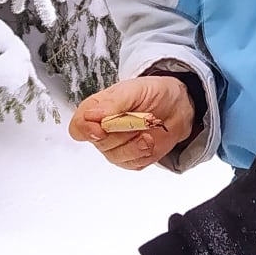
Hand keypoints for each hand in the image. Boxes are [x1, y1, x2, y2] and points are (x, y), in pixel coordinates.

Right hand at [69, 72, 194, 169]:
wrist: (177, 106)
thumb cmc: (153, 93)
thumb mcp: (134, 90)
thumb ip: (113, 103)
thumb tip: (91, 115)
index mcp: (96, 110)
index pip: (78, 126)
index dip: (86, 130)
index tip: (101, 129)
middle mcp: (102, 130)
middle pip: (99, 143)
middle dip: (122, 132)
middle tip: (138, 118)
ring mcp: (115, 147)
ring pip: (115, 156)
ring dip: (135, 144)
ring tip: (147, 130)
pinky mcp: (130, 159)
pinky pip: (132, 164)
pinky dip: (145, 153)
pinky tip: (150, 140)